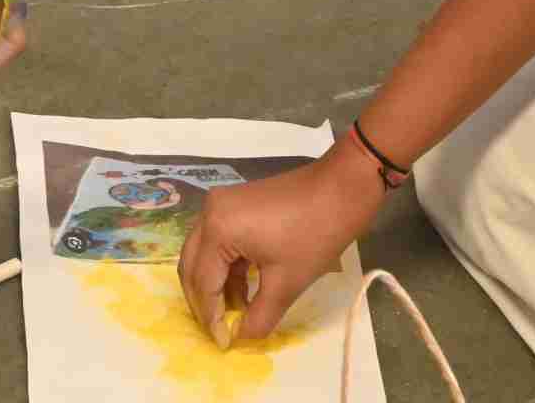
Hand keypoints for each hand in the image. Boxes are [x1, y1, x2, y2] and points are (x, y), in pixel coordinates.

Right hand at [177, 149, 384, 347]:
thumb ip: (259, 317)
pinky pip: (220, 242)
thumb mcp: (287, 283)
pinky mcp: (235, 205)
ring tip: (236, 314)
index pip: (202, 283)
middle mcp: (210, 213)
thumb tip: (241, 337)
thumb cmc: (314, 234)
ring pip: (204, 255)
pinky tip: (243, 291)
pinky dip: (227, 268)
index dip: (211, 318)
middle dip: (204, 302)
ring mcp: (222, 205)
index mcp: (217, 229)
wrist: (342, 189)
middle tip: (221, 330)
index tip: (223, 344)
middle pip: (192, 267)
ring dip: (216, 286)